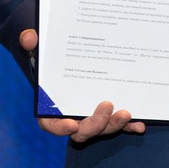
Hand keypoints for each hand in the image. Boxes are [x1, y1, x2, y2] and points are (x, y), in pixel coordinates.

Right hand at [21, 29, 145, 139]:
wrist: (67, 57)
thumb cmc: (49, 56)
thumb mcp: (38, 48)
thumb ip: (30, 43)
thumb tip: (29, 37)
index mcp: (50, 106)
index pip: (50, 124)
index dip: (59, 128)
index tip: (70, 125)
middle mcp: (71, 116)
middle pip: (81, 130)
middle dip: (95, 123)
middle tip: (107, 106)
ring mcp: (90, 117)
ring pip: (101, 129)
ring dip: (114, 125)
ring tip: (126, 113)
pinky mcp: (107, 115)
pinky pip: (117, 124)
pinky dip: (128, 126)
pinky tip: (139, 124)